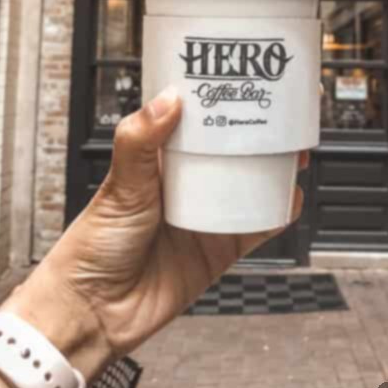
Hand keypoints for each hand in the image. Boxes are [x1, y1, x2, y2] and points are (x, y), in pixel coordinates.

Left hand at [3, 87, 306, 379]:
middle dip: (256, 129)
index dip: (216, 98)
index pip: (193, 119)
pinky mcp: (220, 247)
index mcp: (159, 159)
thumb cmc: (93, 246)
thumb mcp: (120, 185)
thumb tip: (168, 100)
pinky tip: (292, 197)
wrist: (95, 311)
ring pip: (250, 183)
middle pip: (229, 148)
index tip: (239, 75)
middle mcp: (185, 183)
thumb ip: (139, 141)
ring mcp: (205, 214)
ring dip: (274, 167)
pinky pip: (258, 226)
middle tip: (280, 109)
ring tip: (294, 149)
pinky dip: (278, 212)